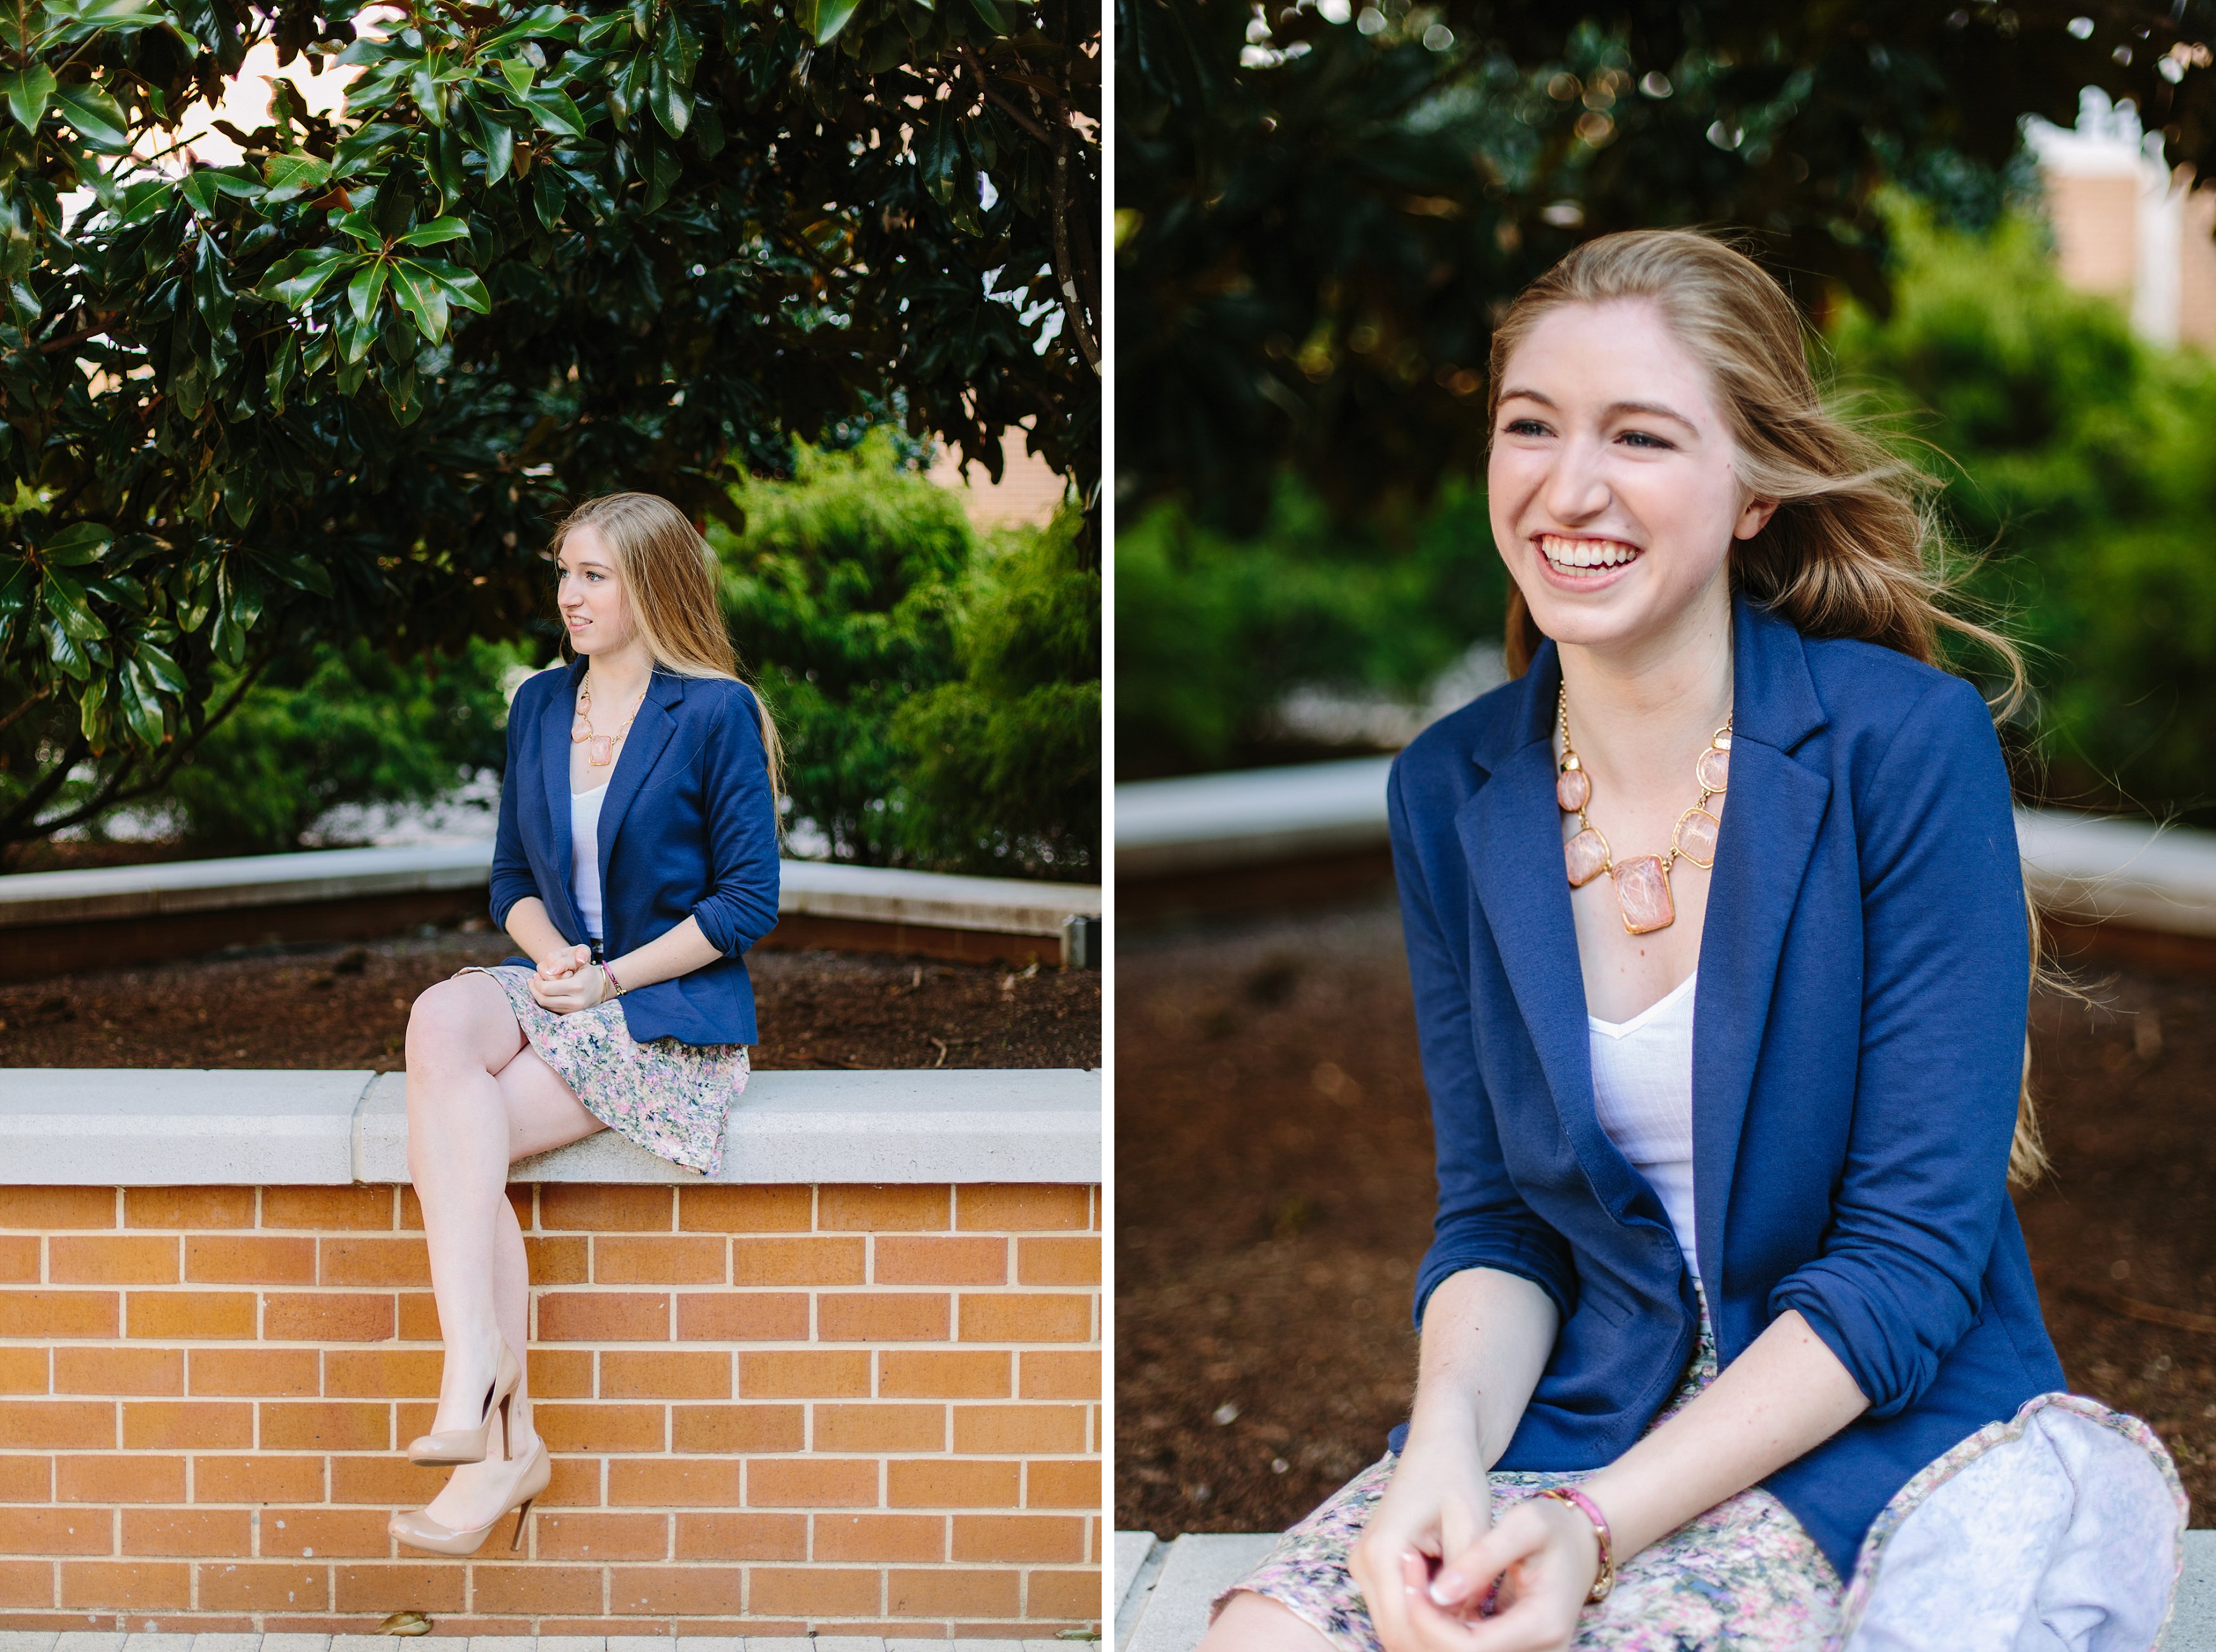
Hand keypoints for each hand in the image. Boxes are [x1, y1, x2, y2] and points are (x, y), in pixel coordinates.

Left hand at [528, 946, 606, 1014]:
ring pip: (546, 1006)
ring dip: (537, 995)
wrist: (602, 987)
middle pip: (543, 999)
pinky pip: (551, 1009)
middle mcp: (575, 1001)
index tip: (535, 975)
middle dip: (534, 989)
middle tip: (532, 980)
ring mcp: (573, 1010)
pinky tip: (543, 992)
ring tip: (536, 985)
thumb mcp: (579, 962)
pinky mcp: (571, 1014)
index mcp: (577, 986)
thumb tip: (548, 971)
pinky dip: (544, 1000)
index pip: (546, 988)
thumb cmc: (588, 972)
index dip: (537, 982)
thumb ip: (563, 963)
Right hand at [1347, 1434, 1490, 1651]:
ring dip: (1432, 1631)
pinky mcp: (1373, 1568)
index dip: (1440, 1643)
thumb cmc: (1455, 1478)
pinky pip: (1396, 1609)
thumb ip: (1467, 1577)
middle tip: (1479, 1633)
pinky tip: (1458, 1606)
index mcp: (1381, 1551)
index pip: (1402, 1628)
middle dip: (1435, 1642)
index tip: (1478, 1638)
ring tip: (1472, 1619)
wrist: (1437, 1448)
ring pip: (1394, 1625)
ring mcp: (1363, 1566)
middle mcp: (1362, 1562)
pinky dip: (1426, 1617)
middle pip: (1394, 1633)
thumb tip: (1468, 1627)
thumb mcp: (1472, 1525)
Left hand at [1418, 1494, 1600, 1651]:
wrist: (1581, 1544)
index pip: (1468, 1647)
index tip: (1409, 1581)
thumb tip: (1439, 1593)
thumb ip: (1482, 1558)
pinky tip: (1429, 1597)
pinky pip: (1469, 1649)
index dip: (1428, 1621)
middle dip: (1423, 1625)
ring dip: (1429, 1629)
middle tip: (1406, 1580)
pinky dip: (1443, 1630)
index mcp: (1543, 1624)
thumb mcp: (1523, 1525)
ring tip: (1415, 1585)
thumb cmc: (1554, 1527)